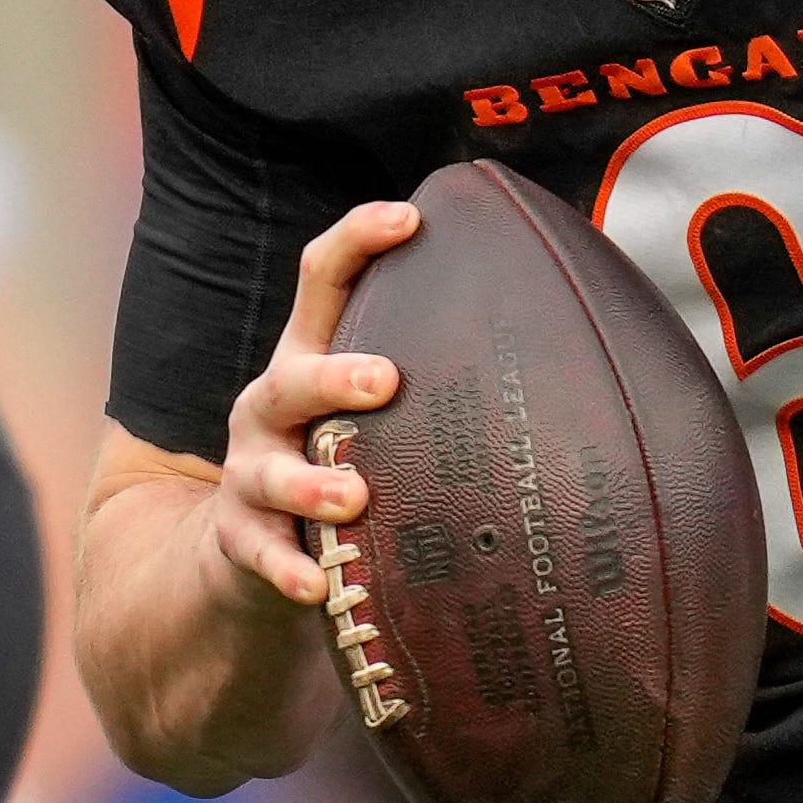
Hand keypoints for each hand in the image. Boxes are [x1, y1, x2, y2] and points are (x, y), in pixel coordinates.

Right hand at [211, 203, 428, 618]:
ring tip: (352, 496)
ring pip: (270, 473)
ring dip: (310, 485)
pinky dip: (287, 571)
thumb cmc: (339, 457)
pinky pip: (261, 555)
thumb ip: (431, 373)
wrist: (248, 547)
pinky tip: (316, 586)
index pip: (325, 279)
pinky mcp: (241, 539)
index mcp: (310, 357)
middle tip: (387, 379)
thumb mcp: (369, 408)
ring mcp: (250, 473)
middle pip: (292, 377)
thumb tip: (562, 336)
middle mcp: (271, 406)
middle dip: (334, 376)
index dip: (359, 239)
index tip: (412, 217)